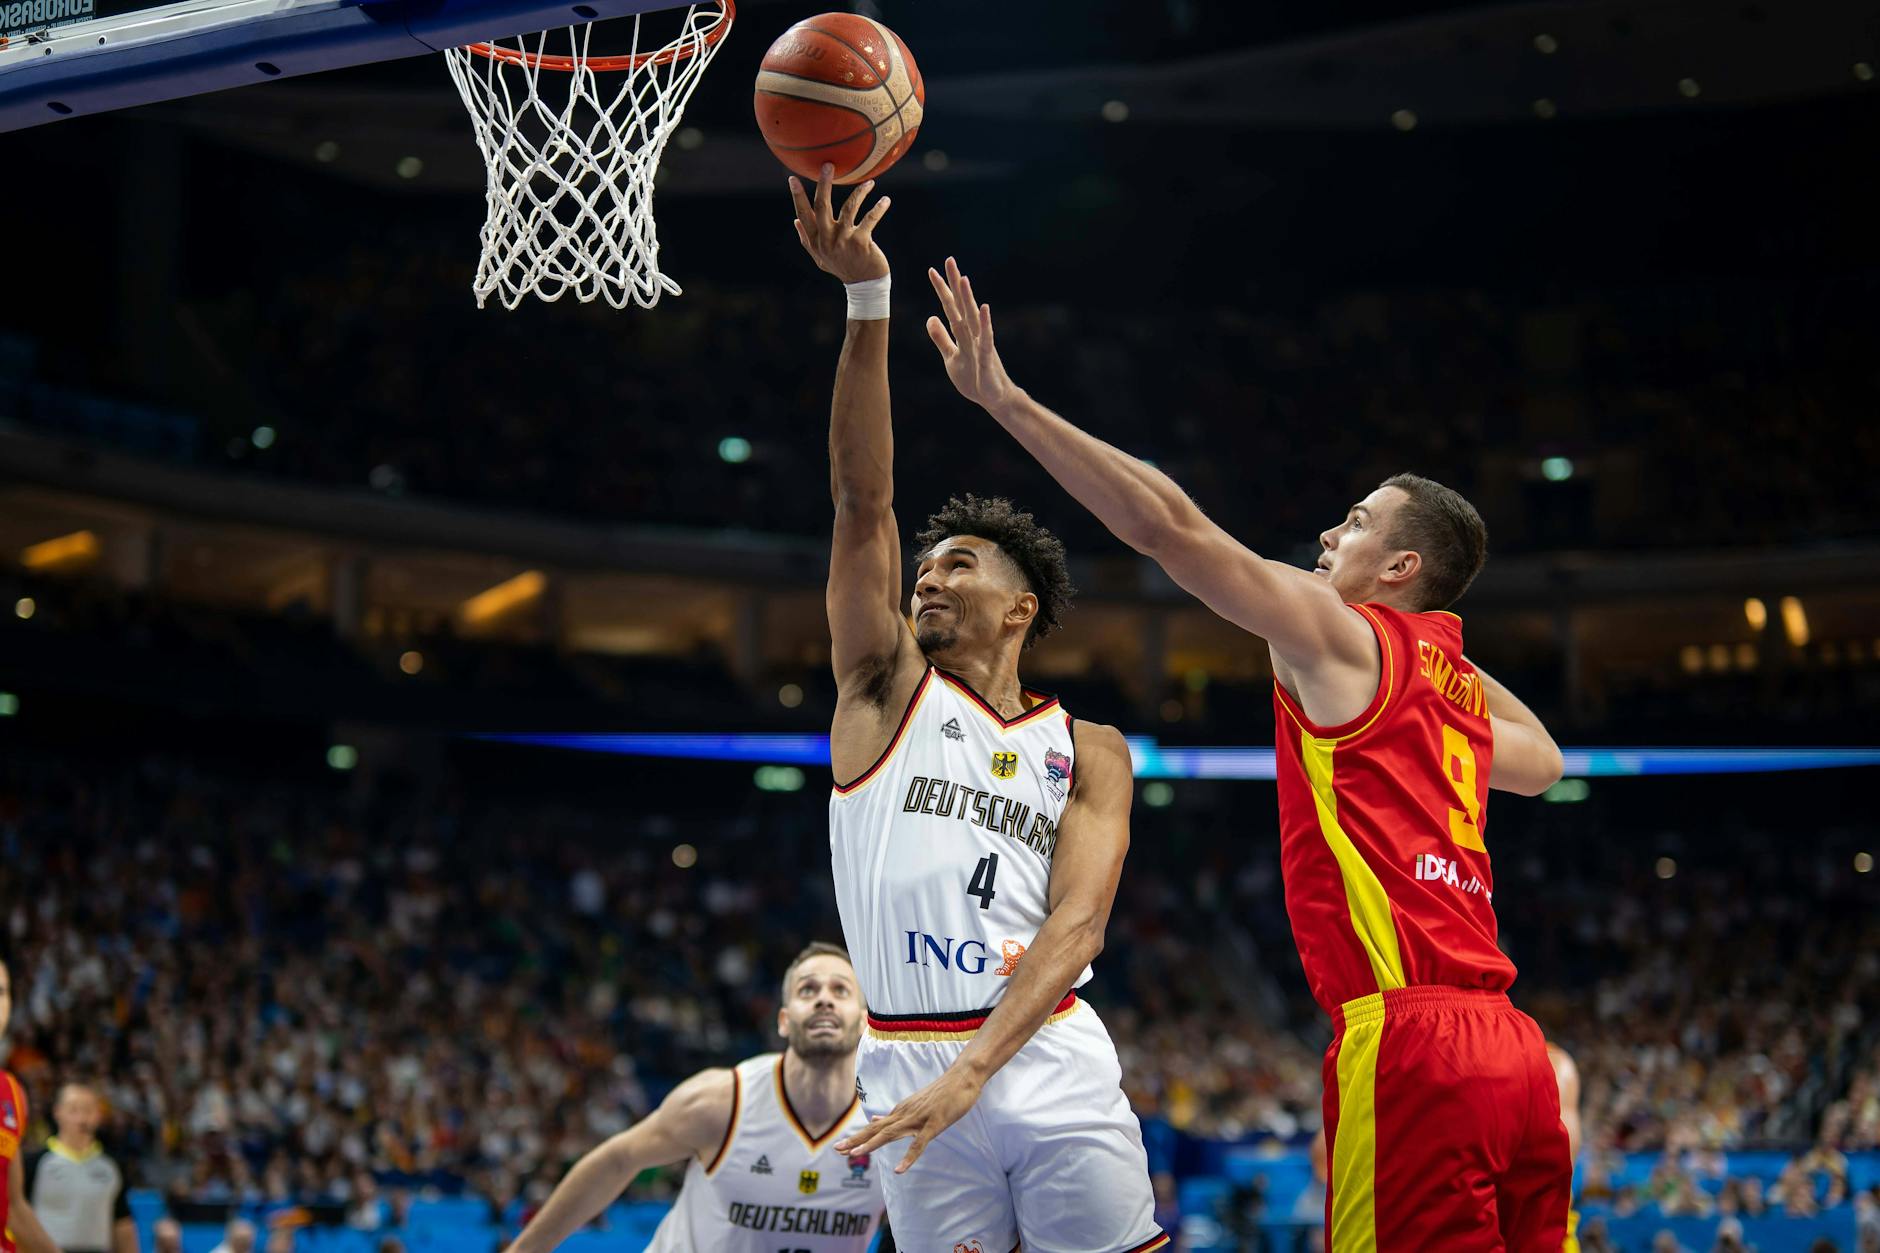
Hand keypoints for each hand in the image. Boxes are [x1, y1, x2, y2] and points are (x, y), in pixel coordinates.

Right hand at [790, 163, 890, 283]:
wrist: (864, 285)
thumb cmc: (842, 268)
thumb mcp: (820, 258)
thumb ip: (807, 240)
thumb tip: (795, 220)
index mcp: (816, 240)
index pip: (803, 214)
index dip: (798, 196)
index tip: (793, 178)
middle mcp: (827, 239)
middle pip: (822, 206)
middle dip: (824, 185)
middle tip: (828, 165)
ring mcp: (844, 241)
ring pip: (848, 208)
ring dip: (859, 193)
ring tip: (870, 183)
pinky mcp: (861, 243)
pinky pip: (869, 219)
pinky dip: (878, 208)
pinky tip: (885, 200)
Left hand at [832, 1067, 984, 1173]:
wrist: (963, 1077)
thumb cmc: (942, 1092)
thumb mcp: (914, 1103)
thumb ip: (895, 1115)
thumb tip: (874, 1120)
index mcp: (901, 1111)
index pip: (874, 1127)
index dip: (857, 1137)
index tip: (840, 1147)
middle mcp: (905, 1114)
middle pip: (876, 1129)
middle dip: (856, 1140)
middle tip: (837, 1150)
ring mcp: (918, 1119)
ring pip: (890, 1134)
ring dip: (871, 1145)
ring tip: (854, 1155)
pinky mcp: (934, 1124)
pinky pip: (919, 1144)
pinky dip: (908, 1157)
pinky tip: (898, 1170)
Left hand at [926, 256, 1017, 412]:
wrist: (994, 398)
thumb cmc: (974, 377)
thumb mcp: (951, 357)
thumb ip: (941, 338)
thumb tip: (930, 317)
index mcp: (963, 333)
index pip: (950, 307)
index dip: (941, 290)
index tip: (932, 270)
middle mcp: (973, 334)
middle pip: (962, 305)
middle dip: (955, 283)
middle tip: (949, 260)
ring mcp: (981, 344)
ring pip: (973, 318)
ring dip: (968, 299)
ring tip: (962, 279)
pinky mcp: (987, 358)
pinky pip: (985, 339)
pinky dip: (985, 324)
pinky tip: (984, 308)